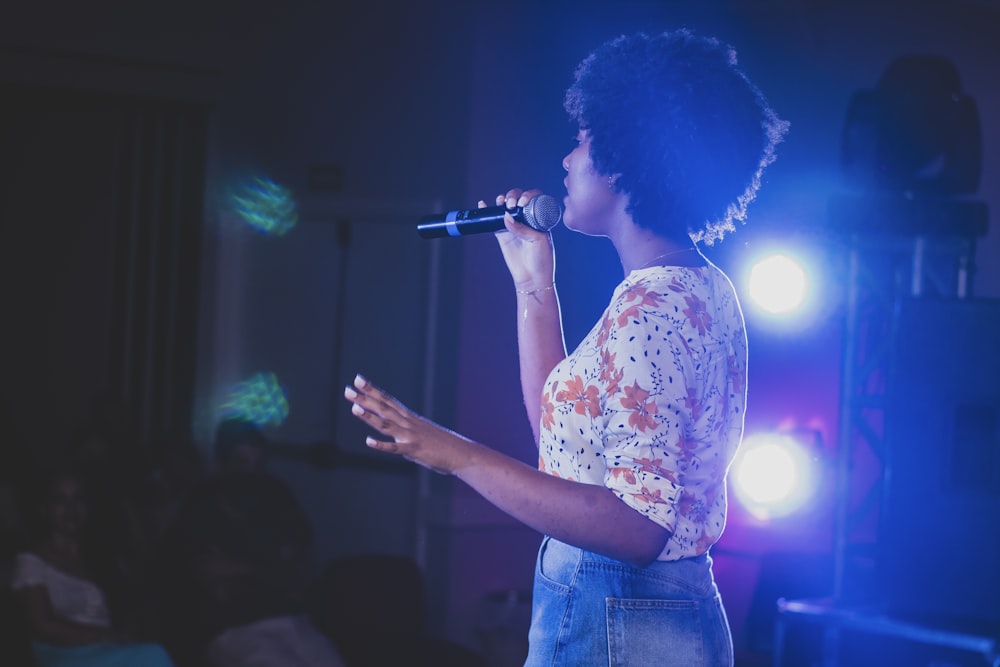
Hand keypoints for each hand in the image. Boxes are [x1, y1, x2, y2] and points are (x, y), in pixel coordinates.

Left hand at [344, 374, 478, 474]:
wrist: (464, 454)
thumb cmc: (445, 446)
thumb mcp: (425, 434)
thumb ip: (410, 432)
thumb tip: (399, 435)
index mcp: (411, 419)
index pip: (388, 400)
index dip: (372, 390)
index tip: (358, 379)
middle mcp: (409, 424)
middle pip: (384, 408)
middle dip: (365, 398)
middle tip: (348, 388)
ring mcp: (411, 436)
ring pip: (386, 424)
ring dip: (369, 416)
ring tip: (354, 407)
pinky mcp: (414, 450)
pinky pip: (395, 448)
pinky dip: (381, 445)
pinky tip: (368, 442)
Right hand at [484, 188, 554, 290]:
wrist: (532, 278)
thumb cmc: (541, 259)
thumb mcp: (537, 240)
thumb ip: (522, 228)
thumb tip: (506, 215)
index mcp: (539, 218)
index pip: (533, 199)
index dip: (527, 195)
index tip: (522, 203)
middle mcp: (527, 219)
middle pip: (518, 199)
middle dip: (513, 196)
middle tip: (511, 205)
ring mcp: (514, 226)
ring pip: (506, 207)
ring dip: (502, 200)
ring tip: (500, 203)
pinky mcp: (502, 234)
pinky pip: (494, 221)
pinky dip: (488, 211)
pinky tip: (483, 204)